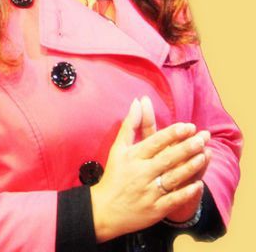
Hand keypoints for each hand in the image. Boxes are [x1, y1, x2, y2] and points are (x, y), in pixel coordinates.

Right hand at [91, 98, 208, 241]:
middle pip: (167, 159)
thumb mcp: (118, 148)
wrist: (105, 209)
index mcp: (132, 157)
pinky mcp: (155, 209)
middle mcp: (141, 173)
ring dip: (191, 167)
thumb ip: (130, 125)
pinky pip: (174, 200)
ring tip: (205, 155)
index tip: (188, 126)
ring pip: (174, 178)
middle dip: (186, 148)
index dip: (172, 134)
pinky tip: (199, 184)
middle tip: (202, 138)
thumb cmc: (114, 175)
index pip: (155, 142)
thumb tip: (137, 101)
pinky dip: (187, 192)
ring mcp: (149, 192)